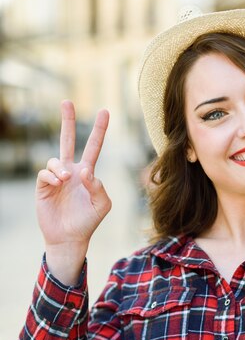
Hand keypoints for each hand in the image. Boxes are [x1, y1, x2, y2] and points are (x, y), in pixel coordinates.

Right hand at [36, 100, 110, 283]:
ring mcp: (56, 178)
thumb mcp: (103, 204)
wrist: (69, 237)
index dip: (99, 130)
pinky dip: (51, 176)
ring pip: (55, 160)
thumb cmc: (89, 220)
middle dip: (67, 121)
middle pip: (67, 140)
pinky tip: (58, 184)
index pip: (93, 146)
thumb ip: (99, 186)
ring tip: (65, 180)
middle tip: (67, 101)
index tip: (105, 111)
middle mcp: (71, 171)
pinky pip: (45, 173)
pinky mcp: (43, 187)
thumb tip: (86, 171)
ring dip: (60, 168)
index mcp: (88, 172)